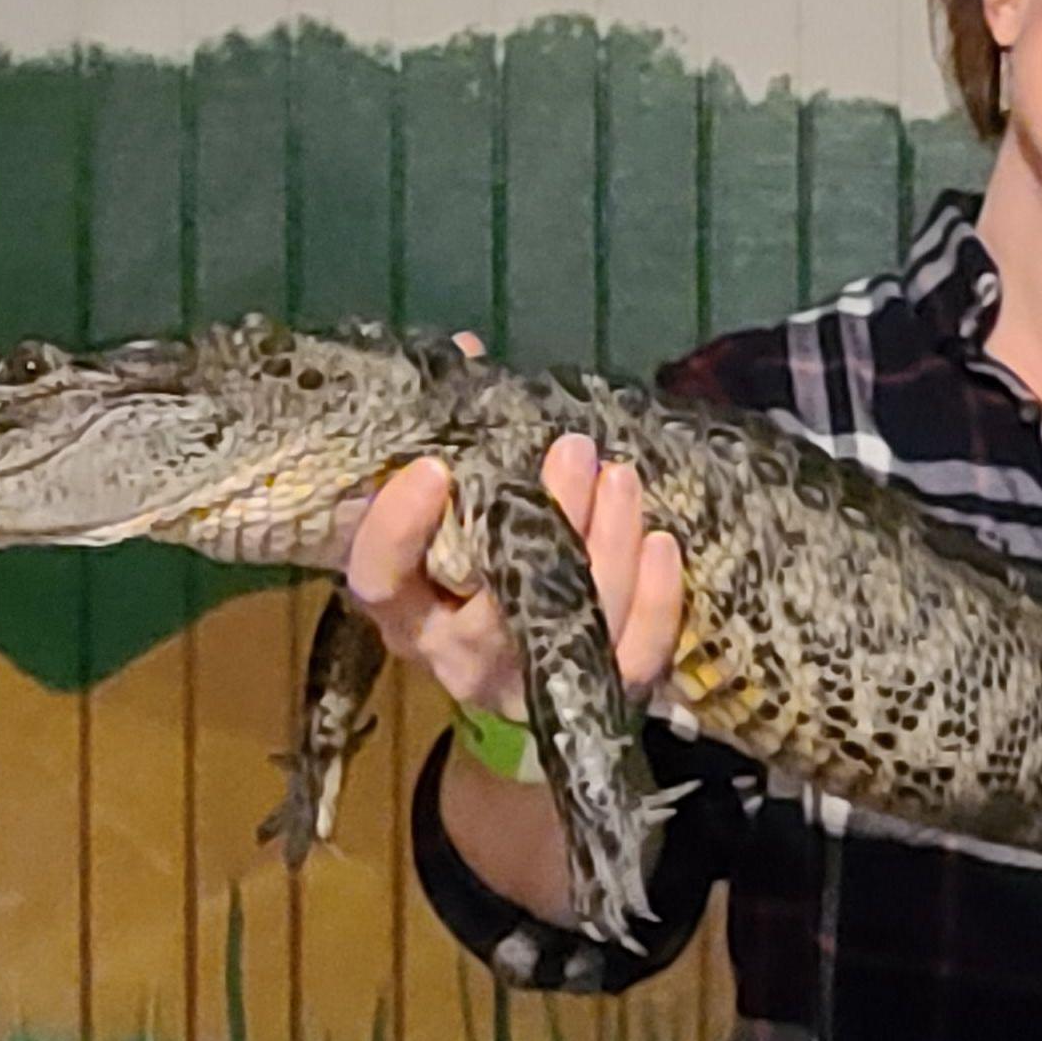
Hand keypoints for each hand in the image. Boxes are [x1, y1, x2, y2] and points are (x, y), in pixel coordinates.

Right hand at [341, 337, 685, 716]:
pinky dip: (655, 602)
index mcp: (402, 604)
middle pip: (493, 609)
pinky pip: (628, 659)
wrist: (518, 652)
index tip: (434, 467)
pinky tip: (662, 541)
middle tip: (574, 449)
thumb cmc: (473, 547)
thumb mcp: (451, 497)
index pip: (380, 577)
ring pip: (569, 628)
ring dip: (607, 547)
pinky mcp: (594, 692)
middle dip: (544, 522)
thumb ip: (455, 431)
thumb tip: (468, 348)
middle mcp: (454, 653)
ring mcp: (525, 682)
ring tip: (623, 477)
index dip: (399, 529)